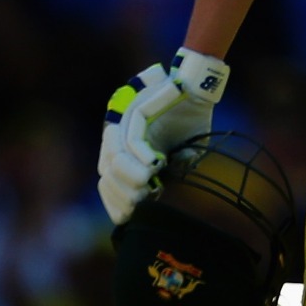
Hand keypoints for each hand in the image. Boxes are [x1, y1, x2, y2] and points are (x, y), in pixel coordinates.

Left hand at [96, 47, 229, 224]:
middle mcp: (118, 140)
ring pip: (114, 161)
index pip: (107, 184)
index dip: (115, 203)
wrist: (199, 91)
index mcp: (126, 153)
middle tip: (145, 199)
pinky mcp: (135, 114)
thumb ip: (170, 174)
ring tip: (150, 183)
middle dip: (123, 194)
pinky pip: (131, 142)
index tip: (132, 214)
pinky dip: (141, 157)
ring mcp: (124, 126)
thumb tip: (156, 194)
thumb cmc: (191, 124)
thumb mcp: (182, 156)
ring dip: (131, 178)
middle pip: (106, 176)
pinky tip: (156, 165)